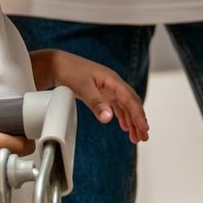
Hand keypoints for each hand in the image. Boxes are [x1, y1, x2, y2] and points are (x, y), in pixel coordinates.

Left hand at [34, 51, 148, 142]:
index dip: (138, 115)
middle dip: (139, 120)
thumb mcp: (83, 88)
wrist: (58, 64)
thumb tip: (109, 118)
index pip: (130, 100)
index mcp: (112, 80)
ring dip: (132, 121)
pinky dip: (123, 117)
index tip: (144, 128)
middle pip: (131, 103)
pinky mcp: (102, 92)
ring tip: (136, 137)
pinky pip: (117, 106)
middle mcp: (113, 84)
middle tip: (143, 137)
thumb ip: (96, 103)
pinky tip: (125, 126)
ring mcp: (108, 88)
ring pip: (125, 106)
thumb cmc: (70, 71)